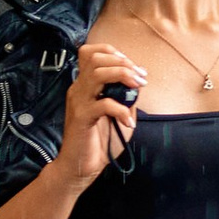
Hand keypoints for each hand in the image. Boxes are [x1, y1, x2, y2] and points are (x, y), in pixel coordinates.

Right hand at [58, 40, 143, 189]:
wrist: (80, 167)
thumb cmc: (99, 141)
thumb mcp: (118, 114)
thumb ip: (127, 97)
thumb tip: (139, 83)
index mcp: (85, 85)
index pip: (92, 52)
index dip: (114, 53)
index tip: (133, 68)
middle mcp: (79, 88)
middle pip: (95, 57)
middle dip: (122, 62)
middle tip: (140, 78)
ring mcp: (78, 101)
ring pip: (98, 73)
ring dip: (123, 76)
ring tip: (138, 87)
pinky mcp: (81, 117)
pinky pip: (103, 104)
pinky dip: (121, 110)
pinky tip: (129, 123)